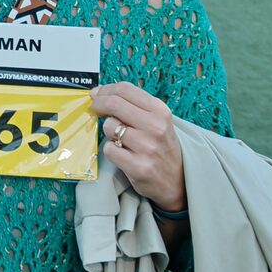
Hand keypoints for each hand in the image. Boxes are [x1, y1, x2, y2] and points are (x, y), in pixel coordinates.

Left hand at [92, 81, 185, 212]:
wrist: (177, 182)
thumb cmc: (162, 148)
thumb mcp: (158, 121)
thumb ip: (135, 106)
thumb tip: (101, 94)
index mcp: (160, 111)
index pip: (125, 89)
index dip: (106, 90)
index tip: (97, 94)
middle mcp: (155, 127)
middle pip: (114, 104)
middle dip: (98, 104)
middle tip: (94, 109)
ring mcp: (147, 147)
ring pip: (109, 127)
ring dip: (109, 132)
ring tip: (121, 139)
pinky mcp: (138, 167)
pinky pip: (109, 149)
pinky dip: (111, 150)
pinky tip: (123, 154)